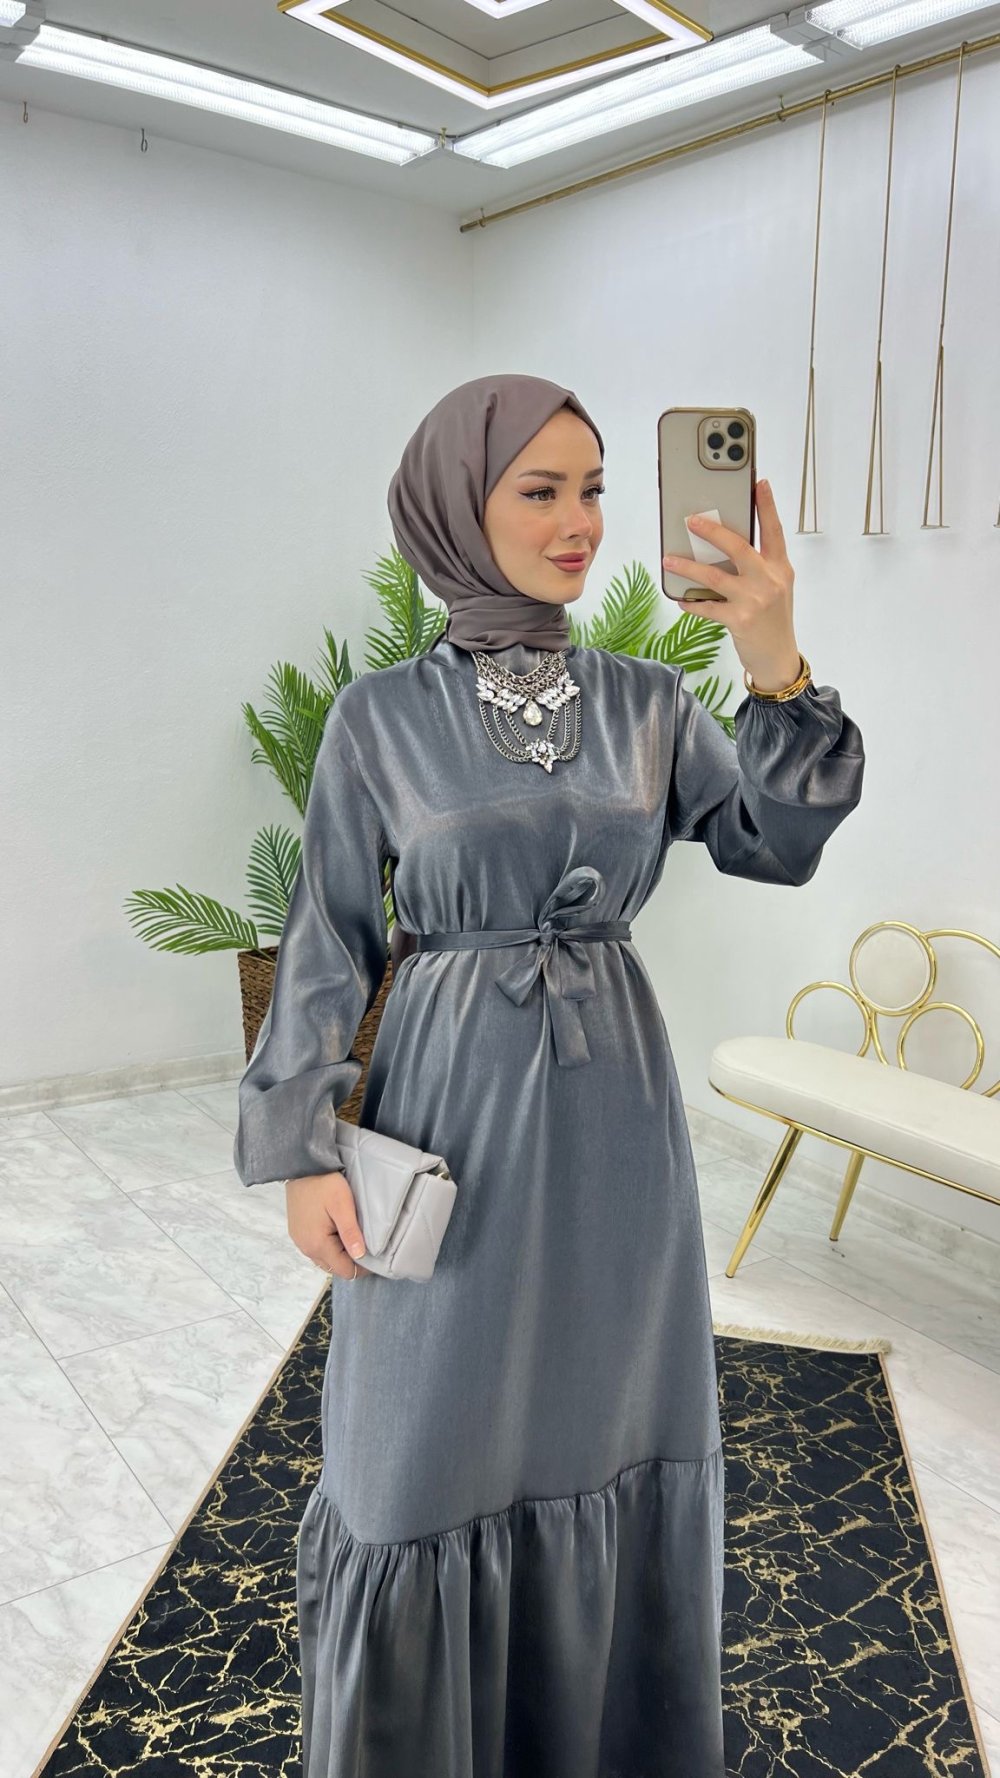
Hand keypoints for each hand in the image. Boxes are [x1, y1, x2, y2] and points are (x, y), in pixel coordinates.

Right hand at [285, 1173, 371, 1279]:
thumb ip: (350, 1232)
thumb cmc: (323, 1183)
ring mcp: (300, 1241)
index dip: (362, 1267)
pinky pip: (317, 1249)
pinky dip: (329, 1247)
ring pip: (325, 1260)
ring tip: (352, 1236)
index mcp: (317, 1244)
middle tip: (366, 1244)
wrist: (301, 1166)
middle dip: (352, 1261)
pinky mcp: (298, 1233)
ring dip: (340, 1254)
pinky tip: (337, 1230)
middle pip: (335, 1268)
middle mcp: (306, 1247)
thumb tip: (360, 1256)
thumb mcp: (342, 1204)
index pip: (345, 1271)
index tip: (375, 1255)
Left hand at [662, 478, 801, 691]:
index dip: (767, 506)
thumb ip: (759, 567)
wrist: (779, 657)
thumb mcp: (776, 587)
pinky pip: (708, 606)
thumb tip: (723, 547)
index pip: (774, 531)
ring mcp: (755, 600)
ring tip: (669, 560)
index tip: (759, 483)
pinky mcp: (740, 620)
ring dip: (688, 567)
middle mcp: (770, 580)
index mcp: (780, 568)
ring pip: (715, 576)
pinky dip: (692, 603)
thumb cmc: (773, 619)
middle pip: (739, 547)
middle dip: (713, 531)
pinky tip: (682, 600)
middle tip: (692, 521)